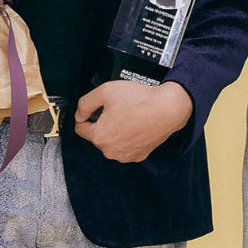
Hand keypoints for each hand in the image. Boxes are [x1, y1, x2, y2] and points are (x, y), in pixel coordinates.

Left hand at [74, 81, 192, 162]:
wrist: (167, 108)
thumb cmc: (139, 99)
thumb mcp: (105, 91)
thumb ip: (85, 103)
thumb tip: (80, 114)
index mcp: (100, 137)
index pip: (80, 128)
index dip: (85, 115)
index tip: (94, 108)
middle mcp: (111, 151)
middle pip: (97, 135)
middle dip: (102, 122)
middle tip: (115, 109)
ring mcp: (126, 156)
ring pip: (111, 142)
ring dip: (114, 131)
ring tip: (127, 116)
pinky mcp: (139, 156)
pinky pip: (126, 146)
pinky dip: (127, 137)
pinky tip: (135, 124)